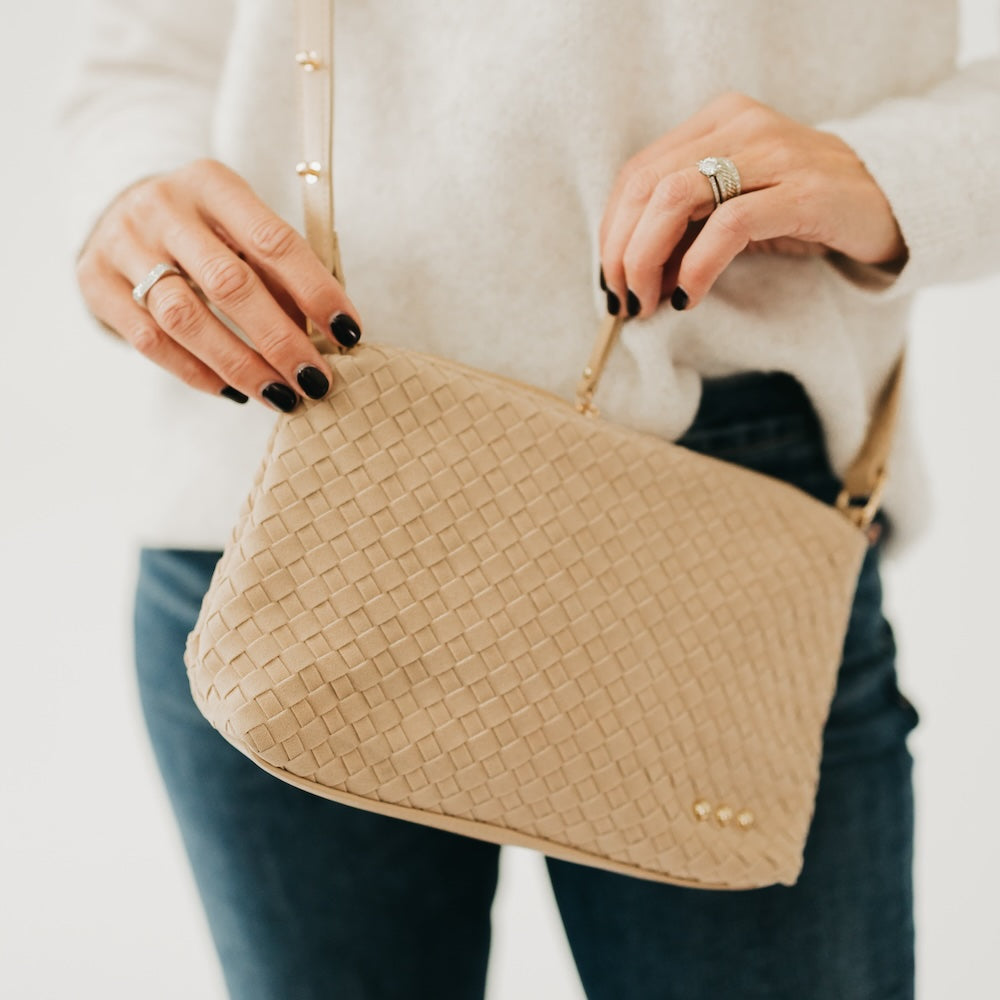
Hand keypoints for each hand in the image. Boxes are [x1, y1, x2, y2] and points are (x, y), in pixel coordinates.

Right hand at [74, 158, 363, 410]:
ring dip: (241, 365)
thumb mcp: (243, 230)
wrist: (116, 209)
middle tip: (316, 381)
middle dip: (281, 340)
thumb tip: (328, 336)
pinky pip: (150, 341)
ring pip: (185, 318)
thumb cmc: (206, 231)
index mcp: (212, 184)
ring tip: (282, 396)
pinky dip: (197, 372)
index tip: (349, 333)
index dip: (316, 291)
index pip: (274, 241)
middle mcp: (163, 207)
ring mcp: (123, 243)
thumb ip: (279, 274)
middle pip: (229, 284)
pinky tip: (235, 392)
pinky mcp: (94, 281)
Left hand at [598, 91, 907, 317]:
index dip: (611, 231)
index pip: (636, 173)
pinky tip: (687, 297)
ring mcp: (773, 153)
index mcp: (715, 122)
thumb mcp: (732, 209)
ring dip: (646, 259)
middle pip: (645, 185)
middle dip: (620, 251)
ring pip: (674, 198)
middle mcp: (740, 125)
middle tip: (622, 301)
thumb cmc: (800, 211)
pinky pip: (729, 226)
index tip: (608, 280)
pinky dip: (696, 268)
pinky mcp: (803, 192)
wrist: (890, 202)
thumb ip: (684, 225)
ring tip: (648, 302)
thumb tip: (629, 274)